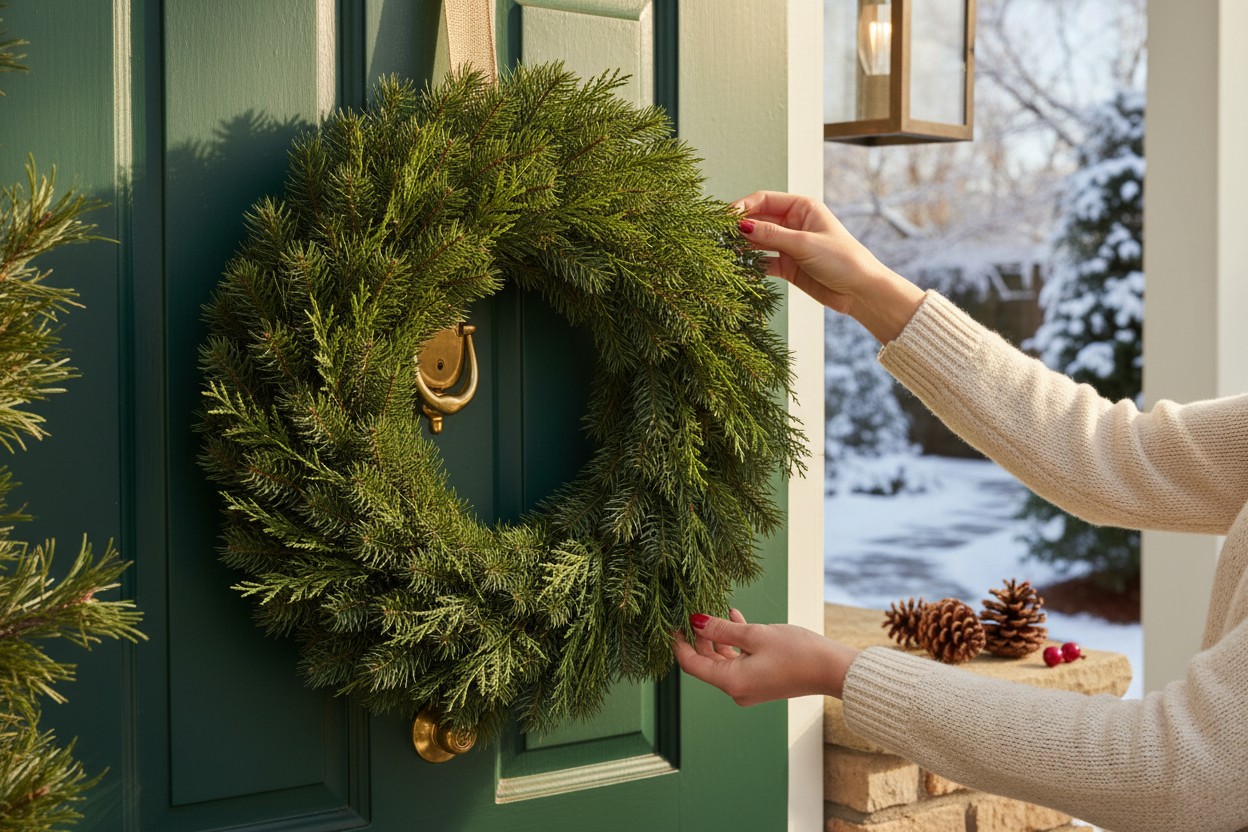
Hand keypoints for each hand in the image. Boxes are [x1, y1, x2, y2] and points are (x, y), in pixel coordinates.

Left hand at [672, 609, 860, 704]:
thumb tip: (695, 621)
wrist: (832, 670)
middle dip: (699, 636)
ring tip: (716, 609)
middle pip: (706, 662)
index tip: (672, 623)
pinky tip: (735, 616)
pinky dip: (735, 642)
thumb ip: (722, 629)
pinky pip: (740, 661)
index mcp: (731, 682)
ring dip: (719, 636)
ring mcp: (749, 688)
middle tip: (694, 610)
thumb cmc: (797, 651)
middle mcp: (736, 690)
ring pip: (723, 660)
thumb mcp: (755, 634)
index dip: (679, 643)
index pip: (691, 664)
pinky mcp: (761, 681)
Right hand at [733, 191, 925, 342]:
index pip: (764, 200)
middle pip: (758, 220)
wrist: (860, 291)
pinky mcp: (788, 266)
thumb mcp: (804, 244)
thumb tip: (741, 226)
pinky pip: (762, 262)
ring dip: (741, 246)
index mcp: (802, 207)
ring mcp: (789, 245)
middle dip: (738, 227)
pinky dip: (750, 265)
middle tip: (717, 236)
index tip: (724, 218)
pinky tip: (738, 268)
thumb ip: (771, 235)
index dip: (742, 207)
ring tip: (722, 252)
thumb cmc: (842, 260)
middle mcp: (794, 223)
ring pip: (758, 241)